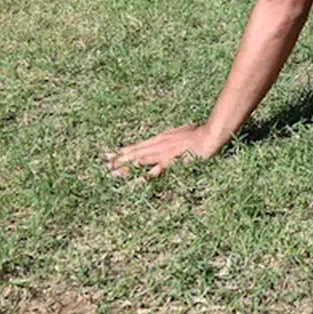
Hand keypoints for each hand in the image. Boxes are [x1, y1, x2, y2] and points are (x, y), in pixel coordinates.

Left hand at [105, 123, 222, 177]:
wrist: (209, 134)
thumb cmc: (197, 133)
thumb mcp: (180, 132)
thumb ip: (170, 137)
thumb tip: (163, 138)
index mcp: (159, 138)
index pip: (137, 146)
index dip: (122, 151)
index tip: (109, 154)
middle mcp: (158, 145)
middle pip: (134, 153)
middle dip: (118, 159)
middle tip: (103, 164)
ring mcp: (164, 153)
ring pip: (140, 161)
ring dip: (125, 167)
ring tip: (112, 173)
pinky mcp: (172, 160)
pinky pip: (157, 170)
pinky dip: (147, 175)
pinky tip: (137, 181)